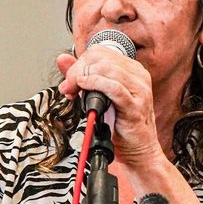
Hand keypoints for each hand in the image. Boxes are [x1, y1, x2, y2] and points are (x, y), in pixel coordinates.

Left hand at [56, 50, 161, 169]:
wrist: (138, 151)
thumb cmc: (121, 126)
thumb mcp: (98, 95)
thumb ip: (82, 75)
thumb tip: (62, 59)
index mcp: (132, 70)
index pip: (100, 51)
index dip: (80, 62)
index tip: (71, 79)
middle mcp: (138, 76)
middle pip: (101, 57)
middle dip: (78, 69)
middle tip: (69, 86)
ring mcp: (139, 91)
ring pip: (106, 68)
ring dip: (83, 77)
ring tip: (74, 90)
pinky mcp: (135, 106)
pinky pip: (113, 87)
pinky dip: (95, 84)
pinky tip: (84, 88)